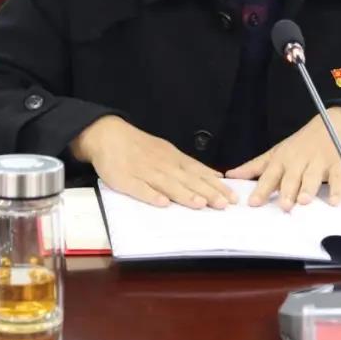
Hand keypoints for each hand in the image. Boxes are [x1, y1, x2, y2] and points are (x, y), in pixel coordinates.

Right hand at [71, 116, 237, 209]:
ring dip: (184, 194)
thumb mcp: (168, 151)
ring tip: (199, 204)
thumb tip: (214, 175)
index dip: (215, 185)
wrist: (109, 135)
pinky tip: (162, 203)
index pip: (199, 173)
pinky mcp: (126, 179)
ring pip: (167, 184)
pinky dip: (150, 195)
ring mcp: (145, 172)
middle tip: (223, 204)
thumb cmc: (141, 147)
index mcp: (174, 159)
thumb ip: (189, 165)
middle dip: (206, 192)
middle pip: (187, 180)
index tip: (232, 197)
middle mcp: (163, 165)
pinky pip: (139, 188)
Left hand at [225, 107, 340, 209]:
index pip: (270, 176)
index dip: (262, 189)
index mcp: (282, 160)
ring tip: (304, 201)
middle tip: (284, 205)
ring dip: (309, 188)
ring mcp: (319, 161)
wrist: (332, 123)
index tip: (253, 203)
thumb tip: (231, 175)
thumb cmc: (301, 143)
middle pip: (292, 177)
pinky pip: (338, 177)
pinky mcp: (338, 163)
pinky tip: (334, 201)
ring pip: (313, 176)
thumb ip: (255, 166)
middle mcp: (299, 161)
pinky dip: (337, 189)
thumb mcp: (276, 152)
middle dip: (287, 191)